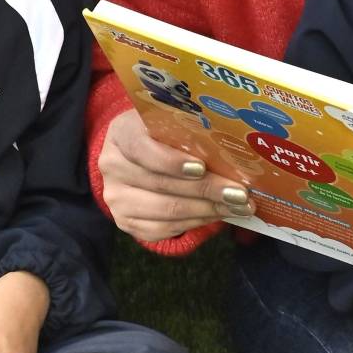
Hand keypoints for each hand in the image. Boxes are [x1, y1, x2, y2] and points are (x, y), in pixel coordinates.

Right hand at [99, 107, 253, 242]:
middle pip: (162, 184)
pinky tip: (218, 215)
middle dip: (207, 190)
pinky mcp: (126, 221)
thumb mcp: (172, 123)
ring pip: (166, 210)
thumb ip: (192, 133)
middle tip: (240, 193)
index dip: (172, 161)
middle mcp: (112, 166)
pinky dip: (196, 222)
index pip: (143, 148)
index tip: (202, 167)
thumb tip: (235, 153)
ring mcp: (116, 197)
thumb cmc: (164, 136)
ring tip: (238, 206)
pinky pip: (164, 229)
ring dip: (208, 210)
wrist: (138, 158)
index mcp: (121, 133)